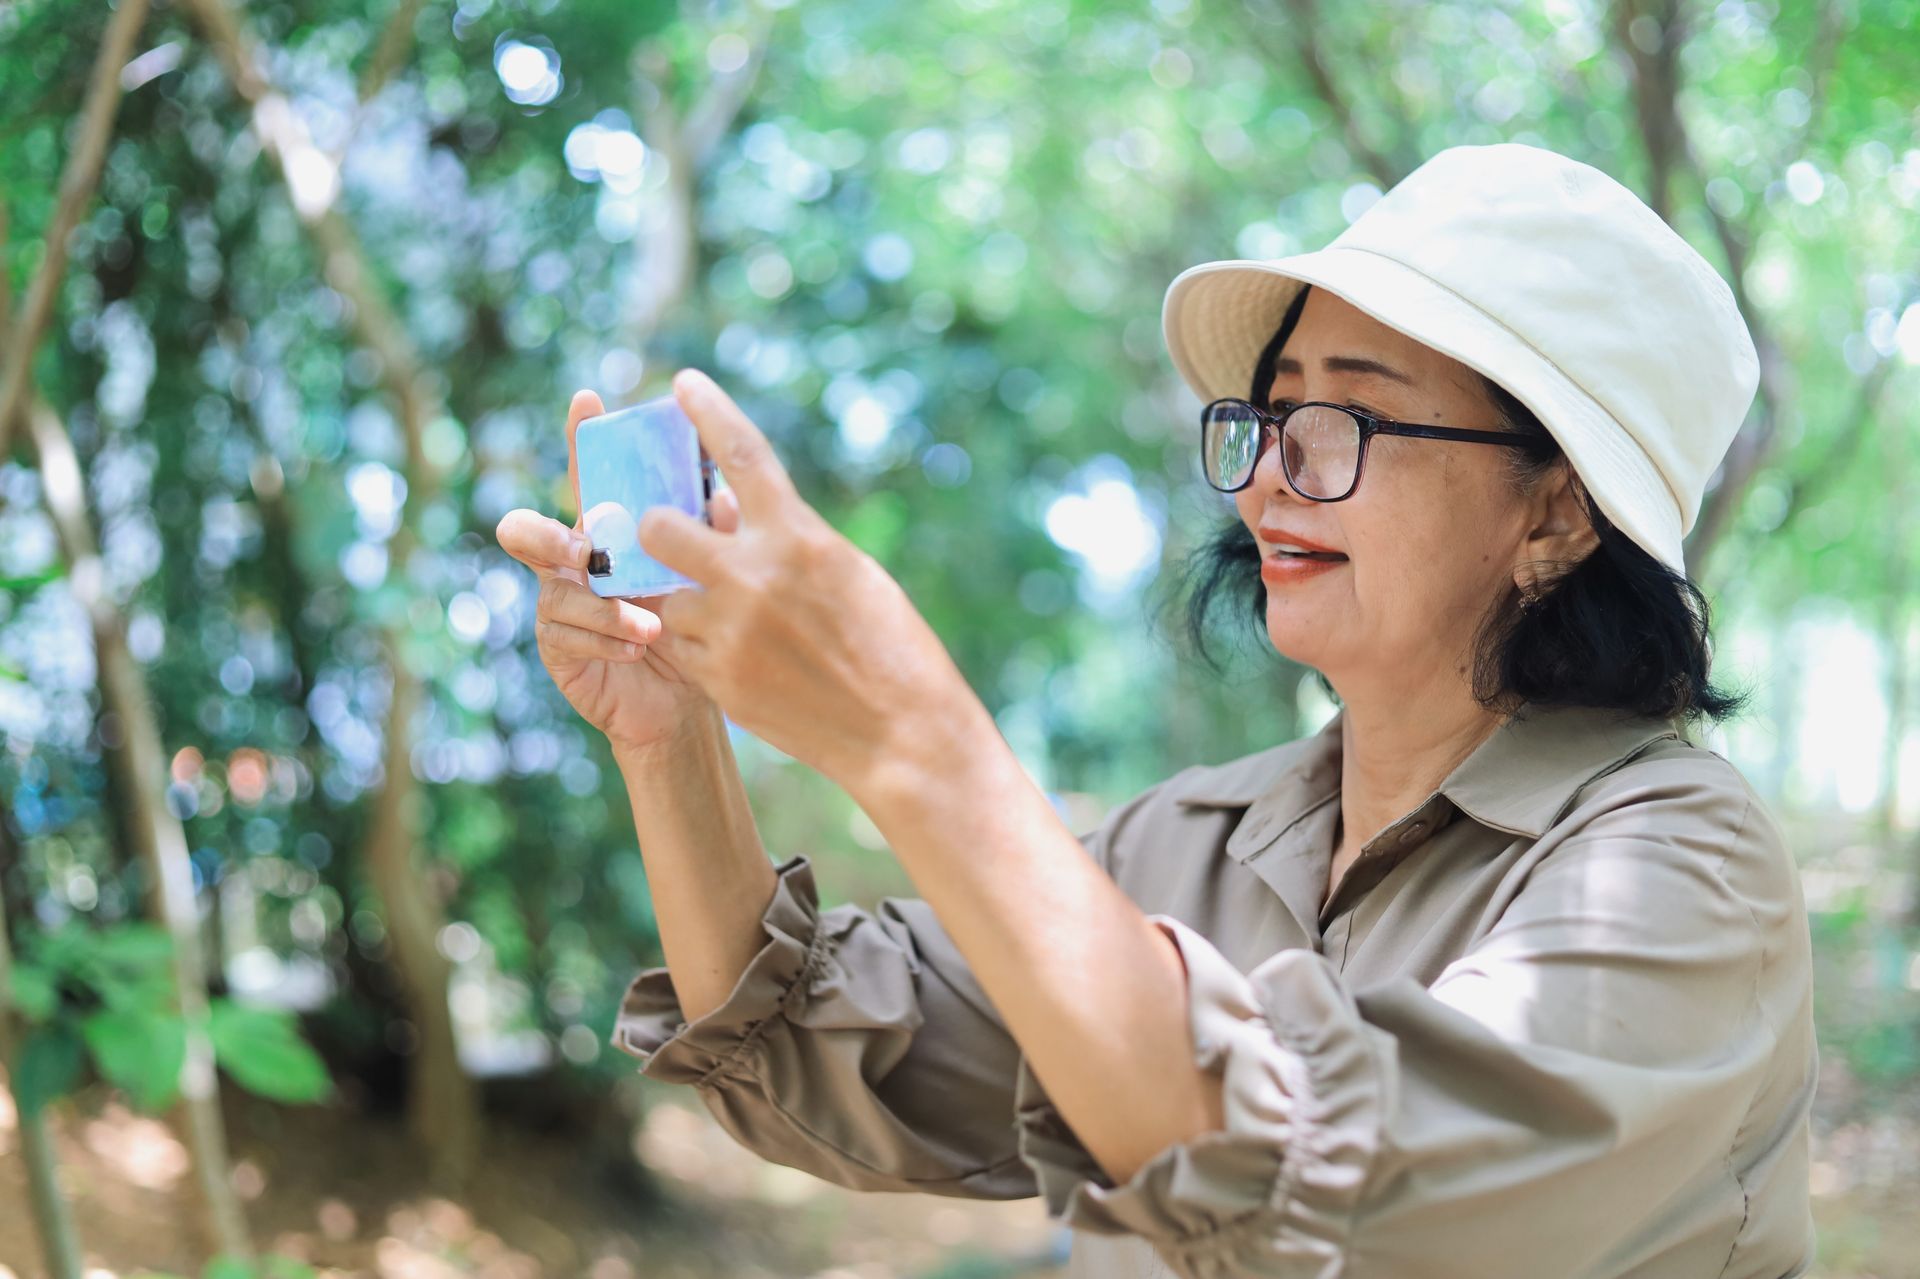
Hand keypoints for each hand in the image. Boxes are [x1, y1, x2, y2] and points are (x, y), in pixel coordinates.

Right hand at [494, 388, 743, 756]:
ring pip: (554, 592)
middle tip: (584, 551)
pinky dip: (608, 640)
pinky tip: (639, 649)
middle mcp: (574, 562)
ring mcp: (560, 605)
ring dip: (603, 607)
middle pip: (528, 530)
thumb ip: (713, 530)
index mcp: (609, 530)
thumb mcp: (712, 572)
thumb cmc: (698, 623)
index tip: (588, 402)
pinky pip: (567, 636)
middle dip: (548, 536)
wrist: (690, 697)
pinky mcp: (560, 649)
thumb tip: (723, 492)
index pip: (589, 476)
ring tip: (647, 627)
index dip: (580, 437)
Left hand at [637, 368, 988, 791]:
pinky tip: (738, 656)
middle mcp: (755, 576)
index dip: (707, 411)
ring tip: (731, 621)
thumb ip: (791, 539)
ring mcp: (730, 631)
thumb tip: (745, 517)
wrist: (902, 734)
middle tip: (673, 539)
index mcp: (798, 536)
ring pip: (667, 596)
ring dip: (685, 600)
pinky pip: (677, 646)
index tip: (682, 383)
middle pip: (659, 527)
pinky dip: (694, 644)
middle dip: (659, 530)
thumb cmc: (893, 646)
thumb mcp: (850, 572)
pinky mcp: (718, 681)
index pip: (739, 453)